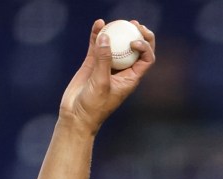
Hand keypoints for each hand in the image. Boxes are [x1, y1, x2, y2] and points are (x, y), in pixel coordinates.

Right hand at [59, 19, 155, 133]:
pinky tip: (98, 23)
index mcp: (131, 78)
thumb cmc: (94, 105)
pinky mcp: (92, 63)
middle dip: (139, 35)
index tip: (134, 41)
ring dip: (119, 32)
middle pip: (136, 50)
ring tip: (119, 20)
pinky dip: (98, 34)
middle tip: (135, 24)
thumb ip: (103, 60)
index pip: (146, 59)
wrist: (76, 115)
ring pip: (116, 45)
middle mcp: (122, 70)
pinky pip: (97, 45)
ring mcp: (107, 65)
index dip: (145, 47)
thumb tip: (106, 37)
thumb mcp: (100, 83)